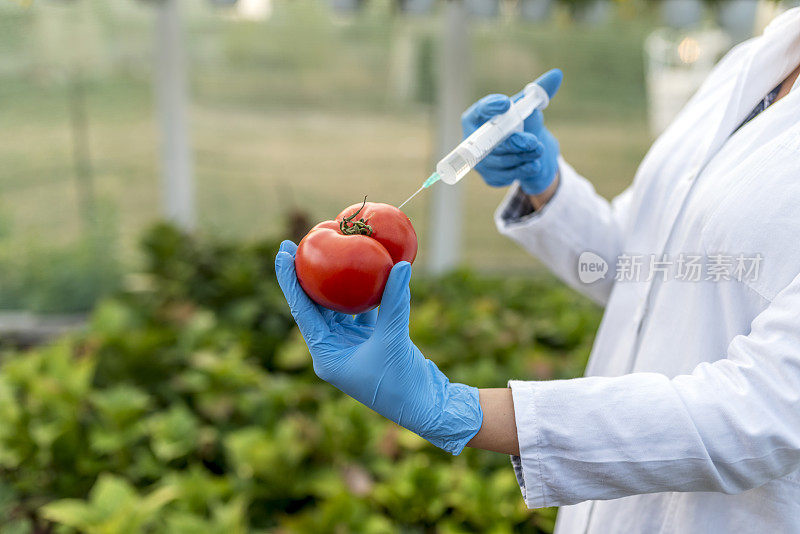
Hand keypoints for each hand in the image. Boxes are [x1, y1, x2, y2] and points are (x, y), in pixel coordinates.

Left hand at [275, 241, 482, 454]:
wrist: (426, 407)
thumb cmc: (402, 382)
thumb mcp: (394, 338)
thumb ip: (394, 301)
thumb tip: (401, 264)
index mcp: (326, 355)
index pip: (302, 311)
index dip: (290, 280)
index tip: (281, 251)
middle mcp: (333, 349)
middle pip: (314, 306)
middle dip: (307, 275)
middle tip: (299, 242)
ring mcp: (350, 345)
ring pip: (337, 307)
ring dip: (335, 282)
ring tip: (328, 251)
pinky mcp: (369, 342)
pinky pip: (360, 311)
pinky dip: (364, 293)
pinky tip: (366, 270)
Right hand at [461, 69, 562, 194]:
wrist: (524, 151)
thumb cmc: (518, 123)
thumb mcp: (527, 107)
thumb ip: (540, 91)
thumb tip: (557, 75)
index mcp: (477, 117)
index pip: (479, 111)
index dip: (490, 107)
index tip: (506, 103)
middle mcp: (472, 141)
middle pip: (489, 143)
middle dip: (512, 142)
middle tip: (532, 141)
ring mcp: (480, 162)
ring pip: (499, 161)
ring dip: (521, 156)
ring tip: (539, 150)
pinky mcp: (490, 178)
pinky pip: (505, 175)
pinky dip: (521, 170)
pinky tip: (534, 165)